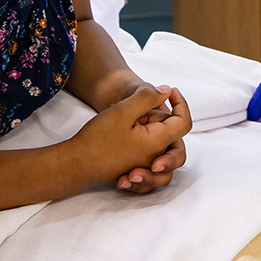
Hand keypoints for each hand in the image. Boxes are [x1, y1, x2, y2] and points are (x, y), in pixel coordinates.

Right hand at [70, 84, 190, 194]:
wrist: (77, 163)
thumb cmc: (98, 137)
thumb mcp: (123, 110)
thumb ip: (148, 98)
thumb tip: (167, 91)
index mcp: (157, 142)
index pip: (183, 122)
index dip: (181, 104)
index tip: (170, 91)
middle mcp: (156, 157)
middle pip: (177, 137)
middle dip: (165, 118)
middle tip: (146, 111)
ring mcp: (146, 166)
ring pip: (166, 151)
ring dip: (155, 132)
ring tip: (138, 123)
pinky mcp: (136, 169)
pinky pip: (153, 163)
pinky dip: (146, 147)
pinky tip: (131, 130)